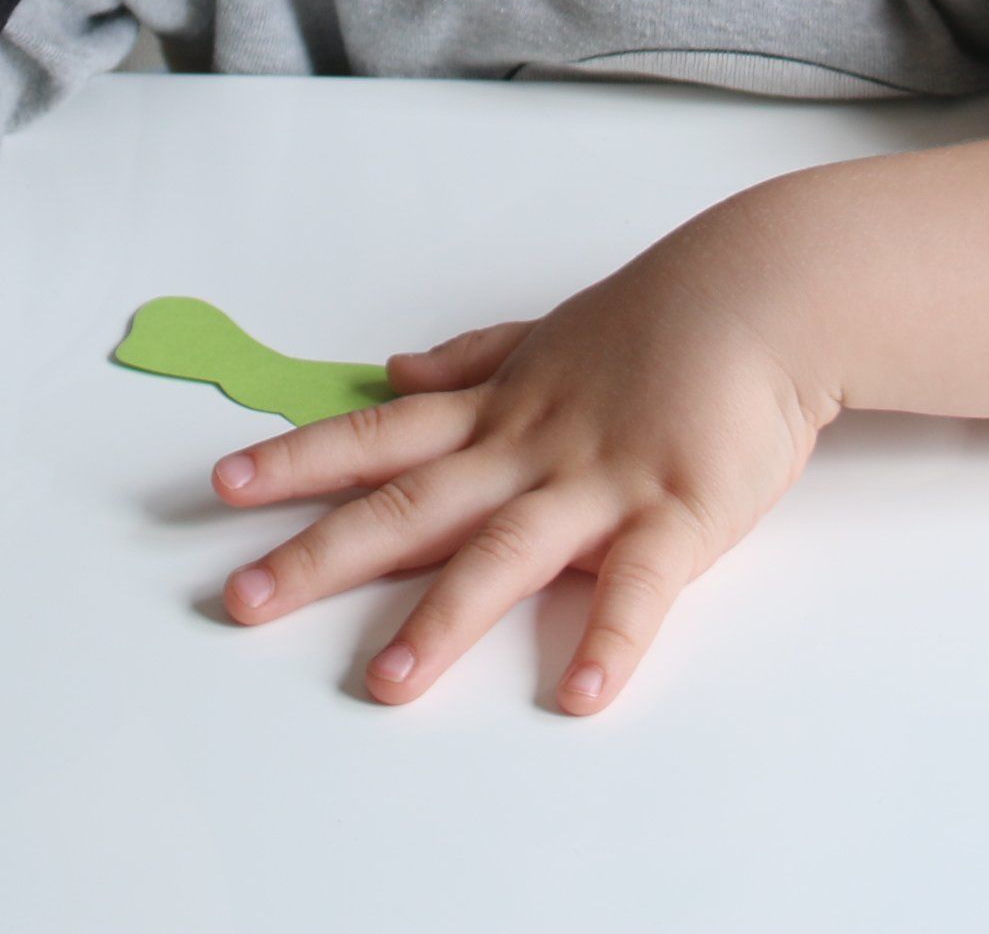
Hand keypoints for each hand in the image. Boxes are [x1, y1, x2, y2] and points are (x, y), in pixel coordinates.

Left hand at [209, 197, 833, 714]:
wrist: (765, 293)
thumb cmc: (663, 319)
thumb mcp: (552, 333)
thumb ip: (475, 359)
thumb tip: (397, 369)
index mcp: (499, 411)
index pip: (380, 436)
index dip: (300, 460)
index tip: (223, 485)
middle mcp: (529, 449)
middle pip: (411, 505)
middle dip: (322, 555)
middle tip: (242, 599)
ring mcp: (599, 483)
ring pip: (504, 553)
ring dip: (442, 620)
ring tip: (388, 684)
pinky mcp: (676, 512)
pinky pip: (638, 586)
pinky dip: (609, 639)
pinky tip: (578, 695)